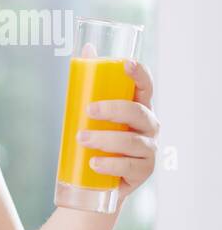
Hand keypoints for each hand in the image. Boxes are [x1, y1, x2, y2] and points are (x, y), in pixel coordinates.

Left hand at [79, 58, 159, 202]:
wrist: (96, 180)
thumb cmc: (97, 139)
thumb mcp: (90, 112)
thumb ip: (90, 84)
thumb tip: (86, 48)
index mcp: (138, 107)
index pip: (145, 87)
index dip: (139, 74)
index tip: (125, 63)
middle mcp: (148, 127)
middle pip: (138, 113)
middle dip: (114, 109)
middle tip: (88, 110)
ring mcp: (148, 150)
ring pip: (133, 141)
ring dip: (106, 139)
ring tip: (81, 139)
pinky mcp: (142, 171)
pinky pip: (130, 166)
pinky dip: (111, 164)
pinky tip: (94, 162)